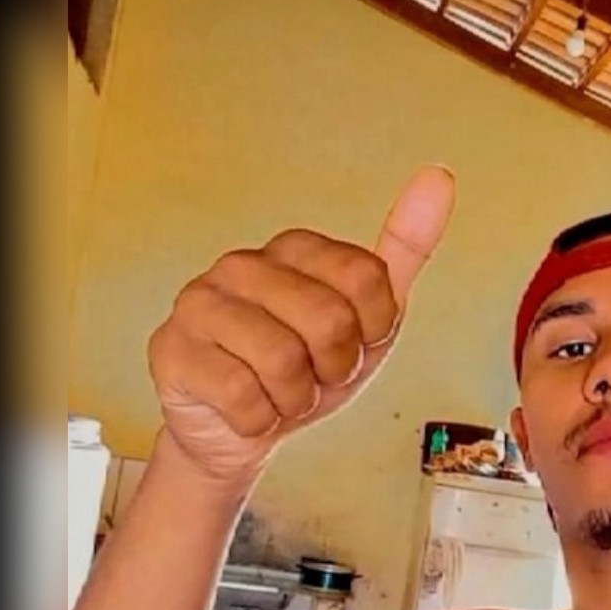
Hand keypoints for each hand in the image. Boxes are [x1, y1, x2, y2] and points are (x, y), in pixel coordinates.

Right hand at [147, 166, 455, 482]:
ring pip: (282, 360)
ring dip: (295, 398)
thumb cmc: (306, 368)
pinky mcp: (171, 349)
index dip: (372, 332)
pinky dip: (259, 419)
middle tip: (313, 374)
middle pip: (330, 320)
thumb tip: (439, 178)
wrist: (242, 431)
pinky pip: (241, 395)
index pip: (368, 279)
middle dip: (334, 368)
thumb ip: (406, 248)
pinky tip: (246, 408)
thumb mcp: (370, 317)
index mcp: (295, 248)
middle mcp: (243, 264)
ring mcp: (200, 302)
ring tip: (278, 392)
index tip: (351, 344)